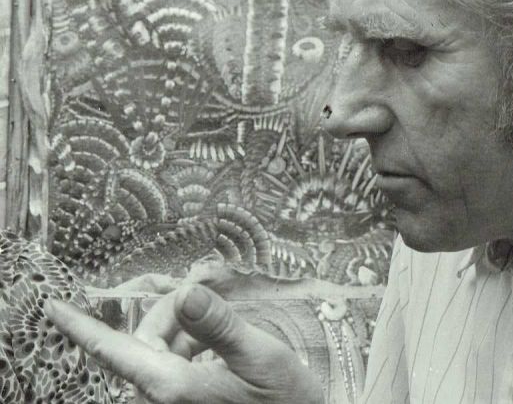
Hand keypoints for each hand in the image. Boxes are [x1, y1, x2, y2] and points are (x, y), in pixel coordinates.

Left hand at [44, 284, 323, 403]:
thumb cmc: (285, 401)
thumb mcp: (261, 357)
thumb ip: (220, 324)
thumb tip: (186, 293)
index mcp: (174, 387)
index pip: (115, 351)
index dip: (81, 327)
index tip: (53, 307)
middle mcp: (165, 397)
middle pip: (142, 342)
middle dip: (168, 314)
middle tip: (204, 298)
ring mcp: (174, 402)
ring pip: (157, 353)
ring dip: (182, 330)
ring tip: (222, 327)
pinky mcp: (186, 403)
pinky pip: (172, 368)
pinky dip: (191, 347)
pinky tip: (221, 347)